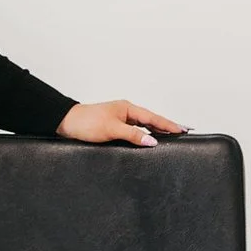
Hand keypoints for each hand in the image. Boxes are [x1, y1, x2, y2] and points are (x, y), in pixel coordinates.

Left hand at [56, 100, 190, 145]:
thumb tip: (152, 141)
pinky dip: (143, 136)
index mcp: (128, 108)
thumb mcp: (112, 129)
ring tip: (170, 138)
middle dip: (167, 127)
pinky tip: (146, 142)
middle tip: (183, 133)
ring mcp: (120, 120)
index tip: (184, 129)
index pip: (154, 118)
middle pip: (151, 121)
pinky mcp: (113, 128)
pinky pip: (134, 131)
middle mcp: (125, 112)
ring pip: (143, 126)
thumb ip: (133, 135)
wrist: (66, 123)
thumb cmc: (86, 122)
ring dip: (155, 132)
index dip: (169, 125)